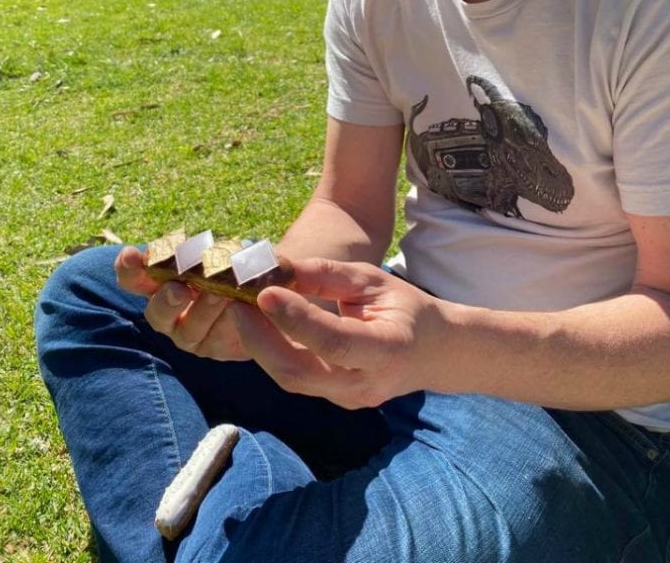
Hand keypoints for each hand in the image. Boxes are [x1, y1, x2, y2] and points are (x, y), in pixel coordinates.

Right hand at [114, 246, 250, 360]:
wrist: (257, 293)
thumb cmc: (229, 262)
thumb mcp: (216, 250)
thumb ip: (199, 249)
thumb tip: (195, 245)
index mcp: (158, 282)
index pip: (132, 278)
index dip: (128, 268)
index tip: (131, 255)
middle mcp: (166, 311)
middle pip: (156, 312)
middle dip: (166, 300)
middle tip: (180, 289)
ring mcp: (187, 333)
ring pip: (189, 329)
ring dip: (204, 309)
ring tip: (220, 293)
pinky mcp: (211, 347)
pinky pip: (216, 338)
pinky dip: (228, 322)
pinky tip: (239, 308)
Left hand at [233, 258, 446, 408]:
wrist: (433, 352)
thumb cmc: (404, 307)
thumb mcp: (372, 280)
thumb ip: (327, 275)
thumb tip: (279, 268)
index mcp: (386, 350)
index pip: (334, 343)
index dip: (296, 320)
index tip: (263, 292)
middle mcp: (365, 385)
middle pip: (300, 373)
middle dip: (260, 339)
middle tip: (236, 301)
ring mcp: (348, 399)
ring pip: (291, 379)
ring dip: (259, 345)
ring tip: (240, 309)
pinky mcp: (333, 399)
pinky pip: (295, 378)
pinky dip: (271, 352)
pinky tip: (258, 326)